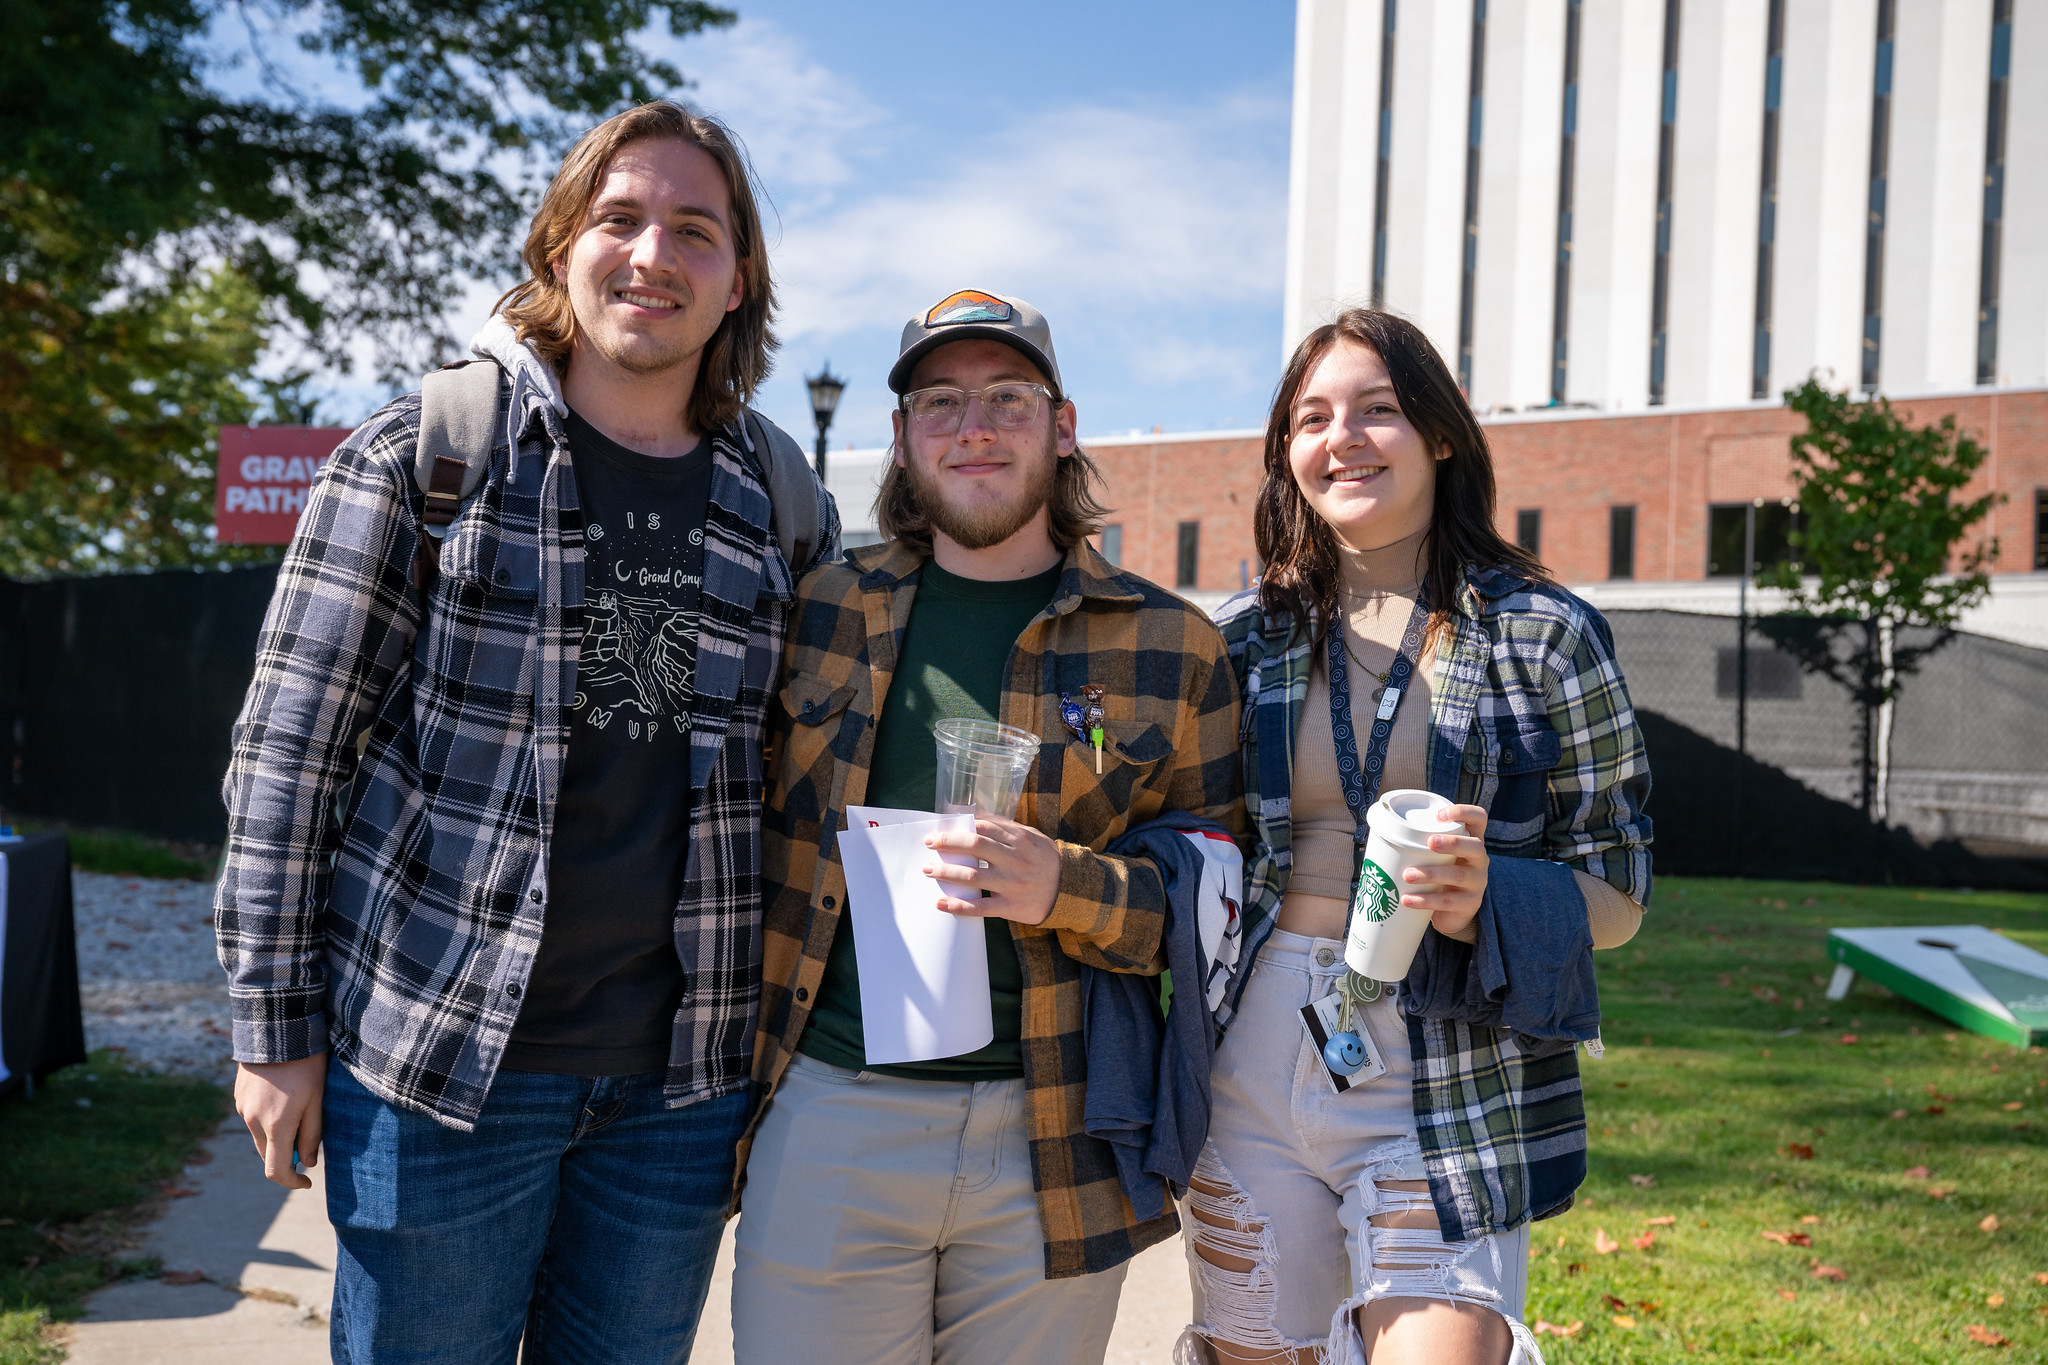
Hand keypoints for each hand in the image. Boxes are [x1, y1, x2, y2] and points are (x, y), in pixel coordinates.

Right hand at [233, 1053, 327, 1189]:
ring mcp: (242, 1108)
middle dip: (286, 1155)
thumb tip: (308, 1162)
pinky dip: (267, 1119)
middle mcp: (252, 1121)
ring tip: (298, 1109)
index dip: (292, 1182)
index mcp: (275, 1126)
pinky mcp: (238, 1096)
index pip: (276, 1170)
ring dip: (276, 1135)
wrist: (277, 1028)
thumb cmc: (306, 1064)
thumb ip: (312, 1133)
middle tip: (309, 1139)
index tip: (307, 1181)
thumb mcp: (317, 1098)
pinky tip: (283, 1097)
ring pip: (259, 1136)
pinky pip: (252, 1118)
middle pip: (267, 1154)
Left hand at [923, 817, 1062, 925]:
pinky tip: (941, 903)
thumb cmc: (1045, 861)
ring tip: (928, 869)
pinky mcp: (1011, 906)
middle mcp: (1015, 860)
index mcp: (1020, 839)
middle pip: (975, 846)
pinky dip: (958, 906)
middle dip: (948, 843)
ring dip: (946, 872)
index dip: (960, 827)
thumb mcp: (1032, 838)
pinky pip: (980, 907)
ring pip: (973, 876)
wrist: (1070, 892)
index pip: (984, 828)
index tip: (941, 829)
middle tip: (929, 843)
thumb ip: (1006, 828)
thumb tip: (974, 819)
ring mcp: (1012, 884)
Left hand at [1403, 804, 1489, 938]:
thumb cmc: (1439, 875)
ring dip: (1431, 873)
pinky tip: (1407, 899)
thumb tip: (1380, 824)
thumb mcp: (1437, 856)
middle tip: (1429, 842)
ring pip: (1458, 875)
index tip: (1439, 816)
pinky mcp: (1470, 904)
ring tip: (1407, 875)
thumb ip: (1421, 842)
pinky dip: (1425, 900)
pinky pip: (1448, 902)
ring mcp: (1477, 883)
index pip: (1479, 819)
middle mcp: (1479, 860)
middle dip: (1452, 843)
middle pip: (1475, 846)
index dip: (1464, 813)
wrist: (1452, 912)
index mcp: (1471, 841)